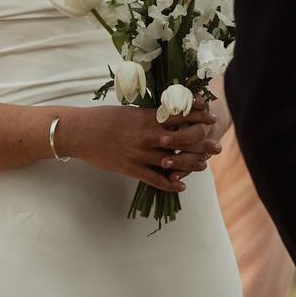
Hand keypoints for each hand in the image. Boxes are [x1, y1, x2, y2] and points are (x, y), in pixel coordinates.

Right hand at [55, 105, 221, 192]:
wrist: (79, 132)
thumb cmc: (103, 118)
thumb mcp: (129, 110)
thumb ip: (149, 114)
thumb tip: (168, 112)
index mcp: (146, 117)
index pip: (180, 115)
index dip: (199, 115)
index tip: (211, 116)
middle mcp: (146, 135)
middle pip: (182, 140)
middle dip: (202, 142)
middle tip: (216, 145)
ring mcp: (139, 154)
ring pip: (173, 162)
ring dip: (191, 164)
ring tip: (204, 165)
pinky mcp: (130, 168)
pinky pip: (155, 179)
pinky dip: (170, 184)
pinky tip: (181, 186)